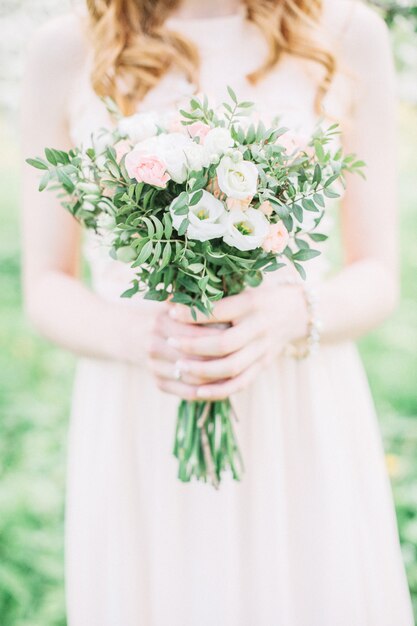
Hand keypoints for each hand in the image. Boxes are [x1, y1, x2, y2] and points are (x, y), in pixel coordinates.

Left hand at [147, 284, 307, 400]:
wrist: (296, 311)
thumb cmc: (259, 296)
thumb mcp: (241, 287)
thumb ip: (214, 294)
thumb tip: (174, 297)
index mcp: (252, 303)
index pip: (219, 311)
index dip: (193, 314)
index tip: (170, 313)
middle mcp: (259, 327)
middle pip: (224, 343)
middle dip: (193, 345)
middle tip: (170, 342)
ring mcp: (263, 349)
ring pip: (231, 367)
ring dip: (202, 370)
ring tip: (179, 366)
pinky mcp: (264, 365)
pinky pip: (241, 383)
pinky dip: (219, 390)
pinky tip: (198, 391)